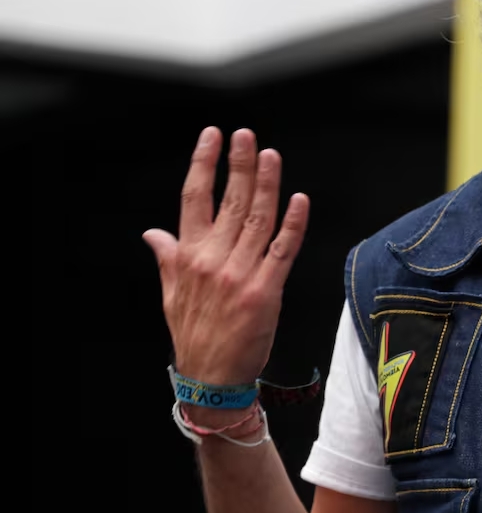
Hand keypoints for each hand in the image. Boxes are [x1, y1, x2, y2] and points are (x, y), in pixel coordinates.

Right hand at [144, 127, 309, 389]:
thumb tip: (152, 233)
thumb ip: (167, 257)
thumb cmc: (194, 333)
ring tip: (271, 156)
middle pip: (230, 201)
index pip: (194, 199)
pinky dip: (292, 224)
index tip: (212, 137)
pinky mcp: (266, 291)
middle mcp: (213, 261)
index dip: (203, 164)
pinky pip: (283, 250)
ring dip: (266, 184)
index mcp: (190, 257)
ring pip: (258, 219)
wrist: (211, 377)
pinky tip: (299, 200)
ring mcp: (241, 274)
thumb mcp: (171, 294)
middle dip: (239, 164)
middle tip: (246, 135)